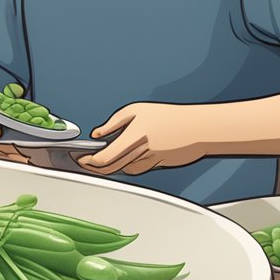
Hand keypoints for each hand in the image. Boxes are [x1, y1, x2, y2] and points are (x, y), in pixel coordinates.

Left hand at [77, 102, 211, 175]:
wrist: (198, 128)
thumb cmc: (170, 117)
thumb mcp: (138, 110)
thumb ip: (115, 122)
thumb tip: (98, 133)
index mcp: (135, 136)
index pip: (106, 156)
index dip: (90, 161)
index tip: (81, 158)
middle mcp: (141, 151)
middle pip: (112, 166)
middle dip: (95, 167)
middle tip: (84, 163)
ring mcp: (150, 160)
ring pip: (124, 169)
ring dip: (110, 167)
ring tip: (97, 163)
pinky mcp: (157, 164)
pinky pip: (137, 168)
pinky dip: (126, 166)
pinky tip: (120, 161)